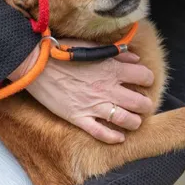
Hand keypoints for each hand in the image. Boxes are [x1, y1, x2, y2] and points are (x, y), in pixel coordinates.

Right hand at [9, 41, 153, 143]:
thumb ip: (115, 53)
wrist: (36, 65)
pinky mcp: (80, 118)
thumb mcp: (91, 47)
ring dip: (134, 122)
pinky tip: (119, 137)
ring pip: (126, 120)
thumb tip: (134, 58)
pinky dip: (114, 138)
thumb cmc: (62, 52)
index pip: (144, 76)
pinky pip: (101, 133)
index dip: (147, 80)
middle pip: (140, 103)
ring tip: (133, 121)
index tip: (143, 82)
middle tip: (141, 106)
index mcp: (112, 69)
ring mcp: (94, 106)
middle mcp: (107, 89)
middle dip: (145, 105)